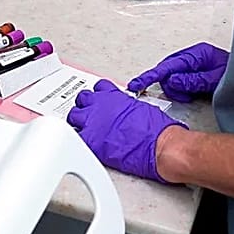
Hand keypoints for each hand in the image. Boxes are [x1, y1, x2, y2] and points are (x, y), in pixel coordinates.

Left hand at [66, 80, 185, 182]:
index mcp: (115, 96)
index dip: (98, 96)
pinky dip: (78, 141)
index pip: (98, 88)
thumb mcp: (143, 108)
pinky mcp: (91, 141)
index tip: (99, 102)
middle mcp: (102, 105)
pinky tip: (84, 146)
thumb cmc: (158, 130)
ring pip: (74, 117)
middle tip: (89, 116)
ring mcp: (94, 122)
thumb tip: (127, 114)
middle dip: (84, 107)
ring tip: (83, 129)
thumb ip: (128, 108)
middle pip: (82, 99)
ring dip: (77, 122)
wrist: (160, 145)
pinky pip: (76, 138)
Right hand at [127, 42, 228, 101]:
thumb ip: (192, 80)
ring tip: (192, 95)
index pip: (167, 66)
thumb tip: (172, 80)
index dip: (150, 76)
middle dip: (171, 86)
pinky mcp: (192, 71)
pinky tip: (191, 94)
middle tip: (185, 95)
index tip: (136, 84)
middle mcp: (192, 57)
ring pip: (171, 78)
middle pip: (167, 72)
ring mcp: (191, 64)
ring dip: (177, 90)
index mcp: (196, 55)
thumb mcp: (215, 79)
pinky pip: (178, 80)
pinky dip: (181, 90)